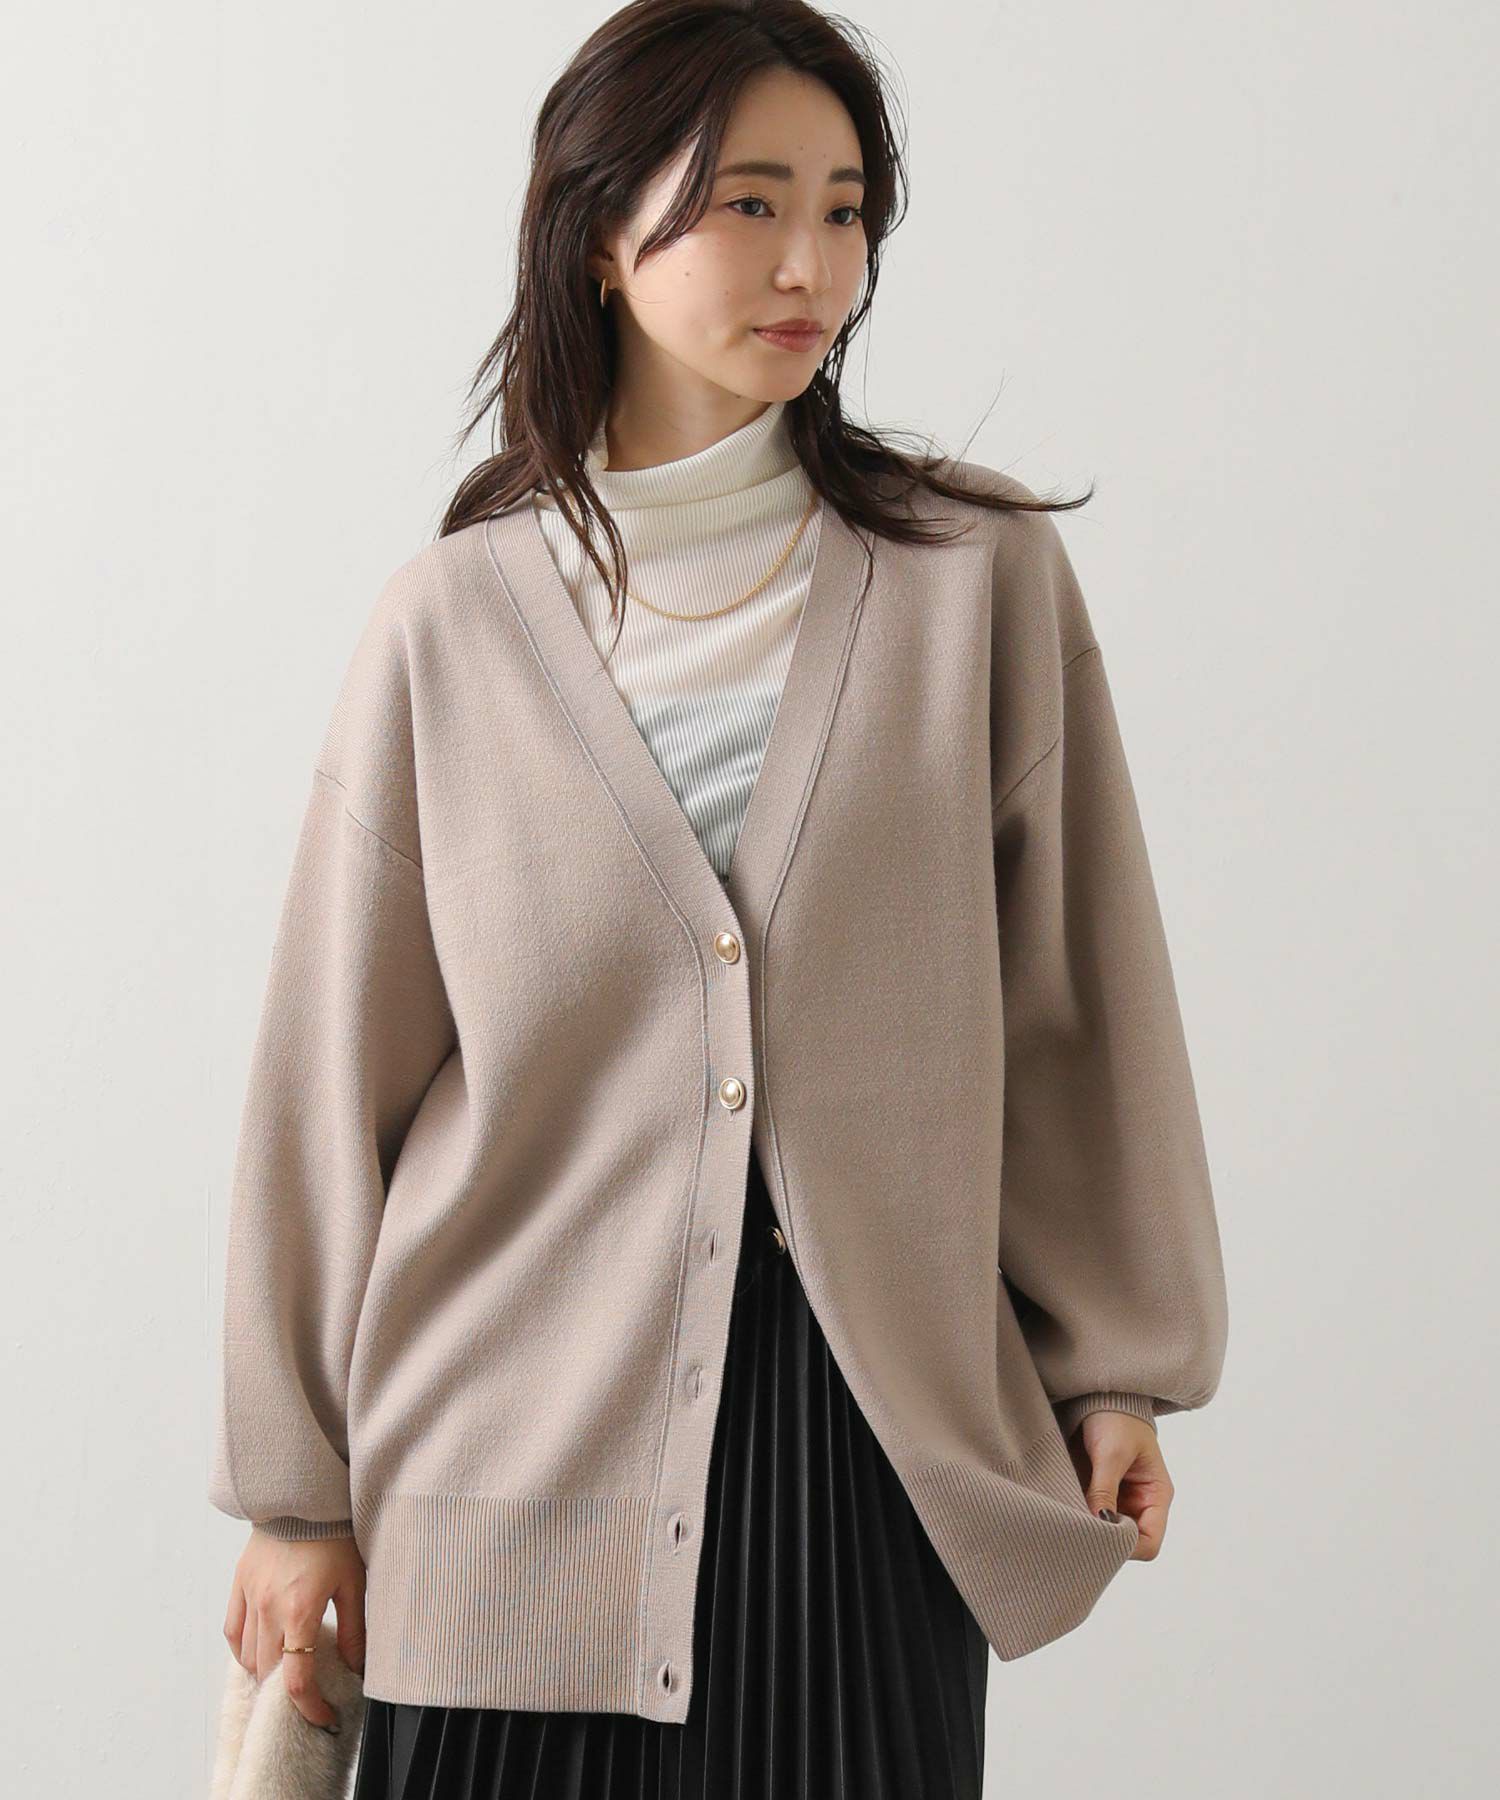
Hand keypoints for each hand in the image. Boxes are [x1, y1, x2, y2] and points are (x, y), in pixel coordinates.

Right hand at [222, 1528, 367, 1731]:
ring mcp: (249, 1597)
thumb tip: (356, 1667)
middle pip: (268, 1673)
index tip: (324, 1718)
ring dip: (264, 1673)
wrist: (303, 1493)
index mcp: (299, 1611)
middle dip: (286, 1694)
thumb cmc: (334, 1533)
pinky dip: (242, 1649)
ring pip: (246, 1656)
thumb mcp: (354, 1581)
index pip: (296, 1680)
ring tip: (284, 1676)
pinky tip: (258, 1651)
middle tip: (306, 1698)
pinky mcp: (239, 1583)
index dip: (310, 1708)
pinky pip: (232, 1630)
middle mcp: (268, 1609)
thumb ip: (353, 1628)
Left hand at [1066, 1409, 1173, 1560]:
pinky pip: (1088, 1515)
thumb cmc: (1116, 1418)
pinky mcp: (1096, 1493)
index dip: (1128, 1545)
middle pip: (1126, 1542)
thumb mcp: (1112, 1452)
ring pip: (1105, 1532)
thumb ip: (1105, 1489)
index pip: (1150, 1542)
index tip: (1101, 1533)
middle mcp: (1139, 1504)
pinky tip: (1063, 1508)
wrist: (1098, 1393)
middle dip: (1105, 1540)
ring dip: (1088, 1527)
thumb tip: (1098, 1524)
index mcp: (1156, 1496)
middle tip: (1079, 1530)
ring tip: (1068, 1517)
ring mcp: (1117, 1500)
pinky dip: (1077, 1516)